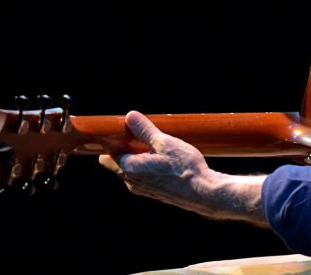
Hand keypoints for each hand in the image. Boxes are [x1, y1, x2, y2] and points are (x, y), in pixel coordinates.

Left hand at [98, 111, 268, 225]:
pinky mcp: (155, 193)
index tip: (123, 133)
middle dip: (125, 150)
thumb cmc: (184, 168)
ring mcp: (143, 190)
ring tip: (156, 147)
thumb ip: (144, 130)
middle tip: (141, 137)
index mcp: (129, 169)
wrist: (204, 192)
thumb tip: (130, 117)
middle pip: (117, 163)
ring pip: (131, 171)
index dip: (112, 143)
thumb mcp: (164, 142)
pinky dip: (147, 168)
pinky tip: (164, 160)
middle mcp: (132, 182)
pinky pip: (143, 177)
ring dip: (138, 159)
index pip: (106, 156)